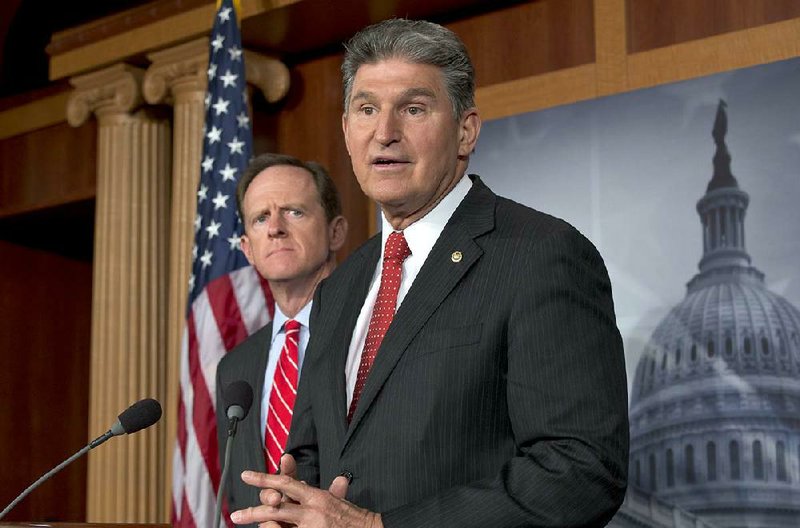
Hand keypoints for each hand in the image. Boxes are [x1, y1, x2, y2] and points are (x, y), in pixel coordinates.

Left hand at [231, 455, 381, 527]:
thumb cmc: (355, 519)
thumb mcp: (341, 502)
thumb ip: (334, 492)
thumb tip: (340, 481)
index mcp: (317, 496)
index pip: (286, 483)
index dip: (264, 478)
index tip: (246, 476)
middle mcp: (312, 509)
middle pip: (275, 506)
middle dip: (253, 511)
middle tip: (236, 515)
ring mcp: (312, 525)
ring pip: (278, 522)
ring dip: (266, 526)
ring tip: (256, 526)